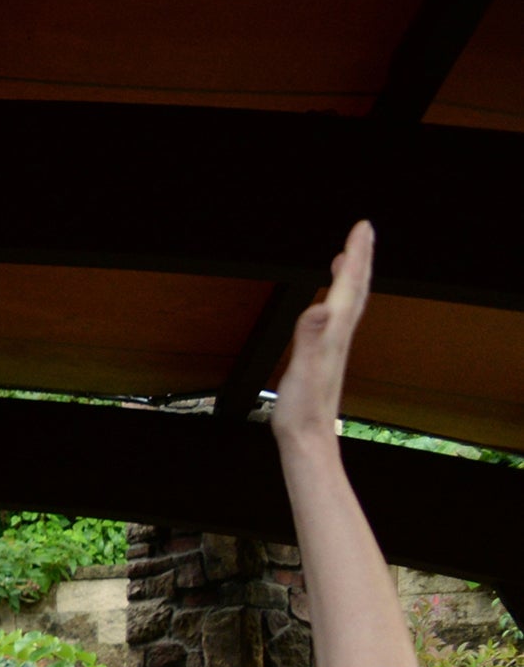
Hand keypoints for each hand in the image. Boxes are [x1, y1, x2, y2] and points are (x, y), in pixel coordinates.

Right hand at [266, 220, 373, 449]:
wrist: (308, 438)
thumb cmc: (303, 409)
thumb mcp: (302, 371)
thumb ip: (310, 337)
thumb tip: (320, 306)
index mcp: (334, 333)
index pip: (350, 285)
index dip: (355, 255)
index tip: (361, 229)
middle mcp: (339, 335)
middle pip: (357, 288)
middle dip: (361, 258)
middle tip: (363, 232)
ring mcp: (335, 346)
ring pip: (350, 302)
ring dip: (353, 276)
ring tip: (349, 257)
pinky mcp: (326, 356)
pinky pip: (338, 318)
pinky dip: (338, 301)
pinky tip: (330, 302)